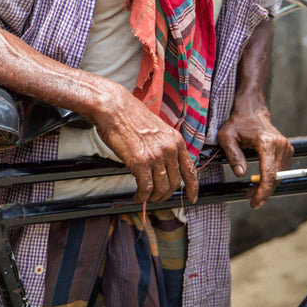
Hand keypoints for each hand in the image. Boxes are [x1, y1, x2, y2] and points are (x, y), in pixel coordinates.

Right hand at [94, 85, 198, 206]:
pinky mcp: (140, 162)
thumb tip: (163, 166)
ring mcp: (155, 156)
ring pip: (161, 188)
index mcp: (175, 140)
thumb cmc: (130, 116)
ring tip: (146, 197)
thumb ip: (164, 146)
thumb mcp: (157, 129)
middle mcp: (169, 149)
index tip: (192, 197)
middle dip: (166, 195)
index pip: (190, 170)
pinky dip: (142, 196)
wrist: (114, 108)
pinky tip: (138, 196)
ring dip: (154, 197)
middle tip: (157, 198)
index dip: (192, 187)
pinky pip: (146, 187)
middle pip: (175, 183)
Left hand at [216, 107, 292, 208]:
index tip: (255, 203)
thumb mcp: (226, 137)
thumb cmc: (237, 123)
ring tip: (251, 191)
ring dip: (266, 186)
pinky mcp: (287, 150)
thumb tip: (241, 174)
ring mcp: (286, 148)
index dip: (263, 191)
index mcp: (267, 143)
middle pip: (276, 178)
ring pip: (279, 176)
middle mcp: (281, 146)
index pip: (269, 174)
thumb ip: (233, 155)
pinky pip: (280, 170)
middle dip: (263, 192)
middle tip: (249, 198)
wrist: (251, 111)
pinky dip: (270, 179)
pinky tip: (258, 181)